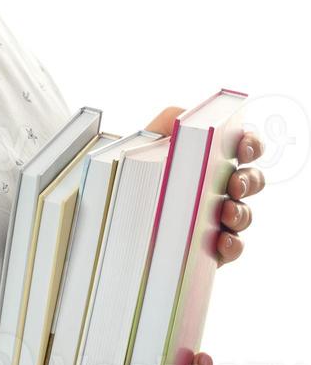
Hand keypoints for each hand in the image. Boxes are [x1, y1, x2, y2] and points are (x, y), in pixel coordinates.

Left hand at [144, 105, 264, 266]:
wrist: (112, 205)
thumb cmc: (135, 167)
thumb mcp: (146, 139)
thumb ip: (166, 123)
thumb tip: (182, 118)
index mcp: (210, 156)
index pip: (244, 146)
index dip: (251, 145)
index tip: (243, 149)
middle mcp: (221, 185)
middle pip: (251, 180)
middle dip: (248, 180)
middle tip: (234, 184)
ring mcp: (219, 216)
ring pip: (245, 214)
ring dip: (241, 212)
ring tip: (225, 213)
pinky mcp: (210, 246)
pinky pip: (232, 247)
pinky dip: (232, 244)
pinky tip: (222, 242)